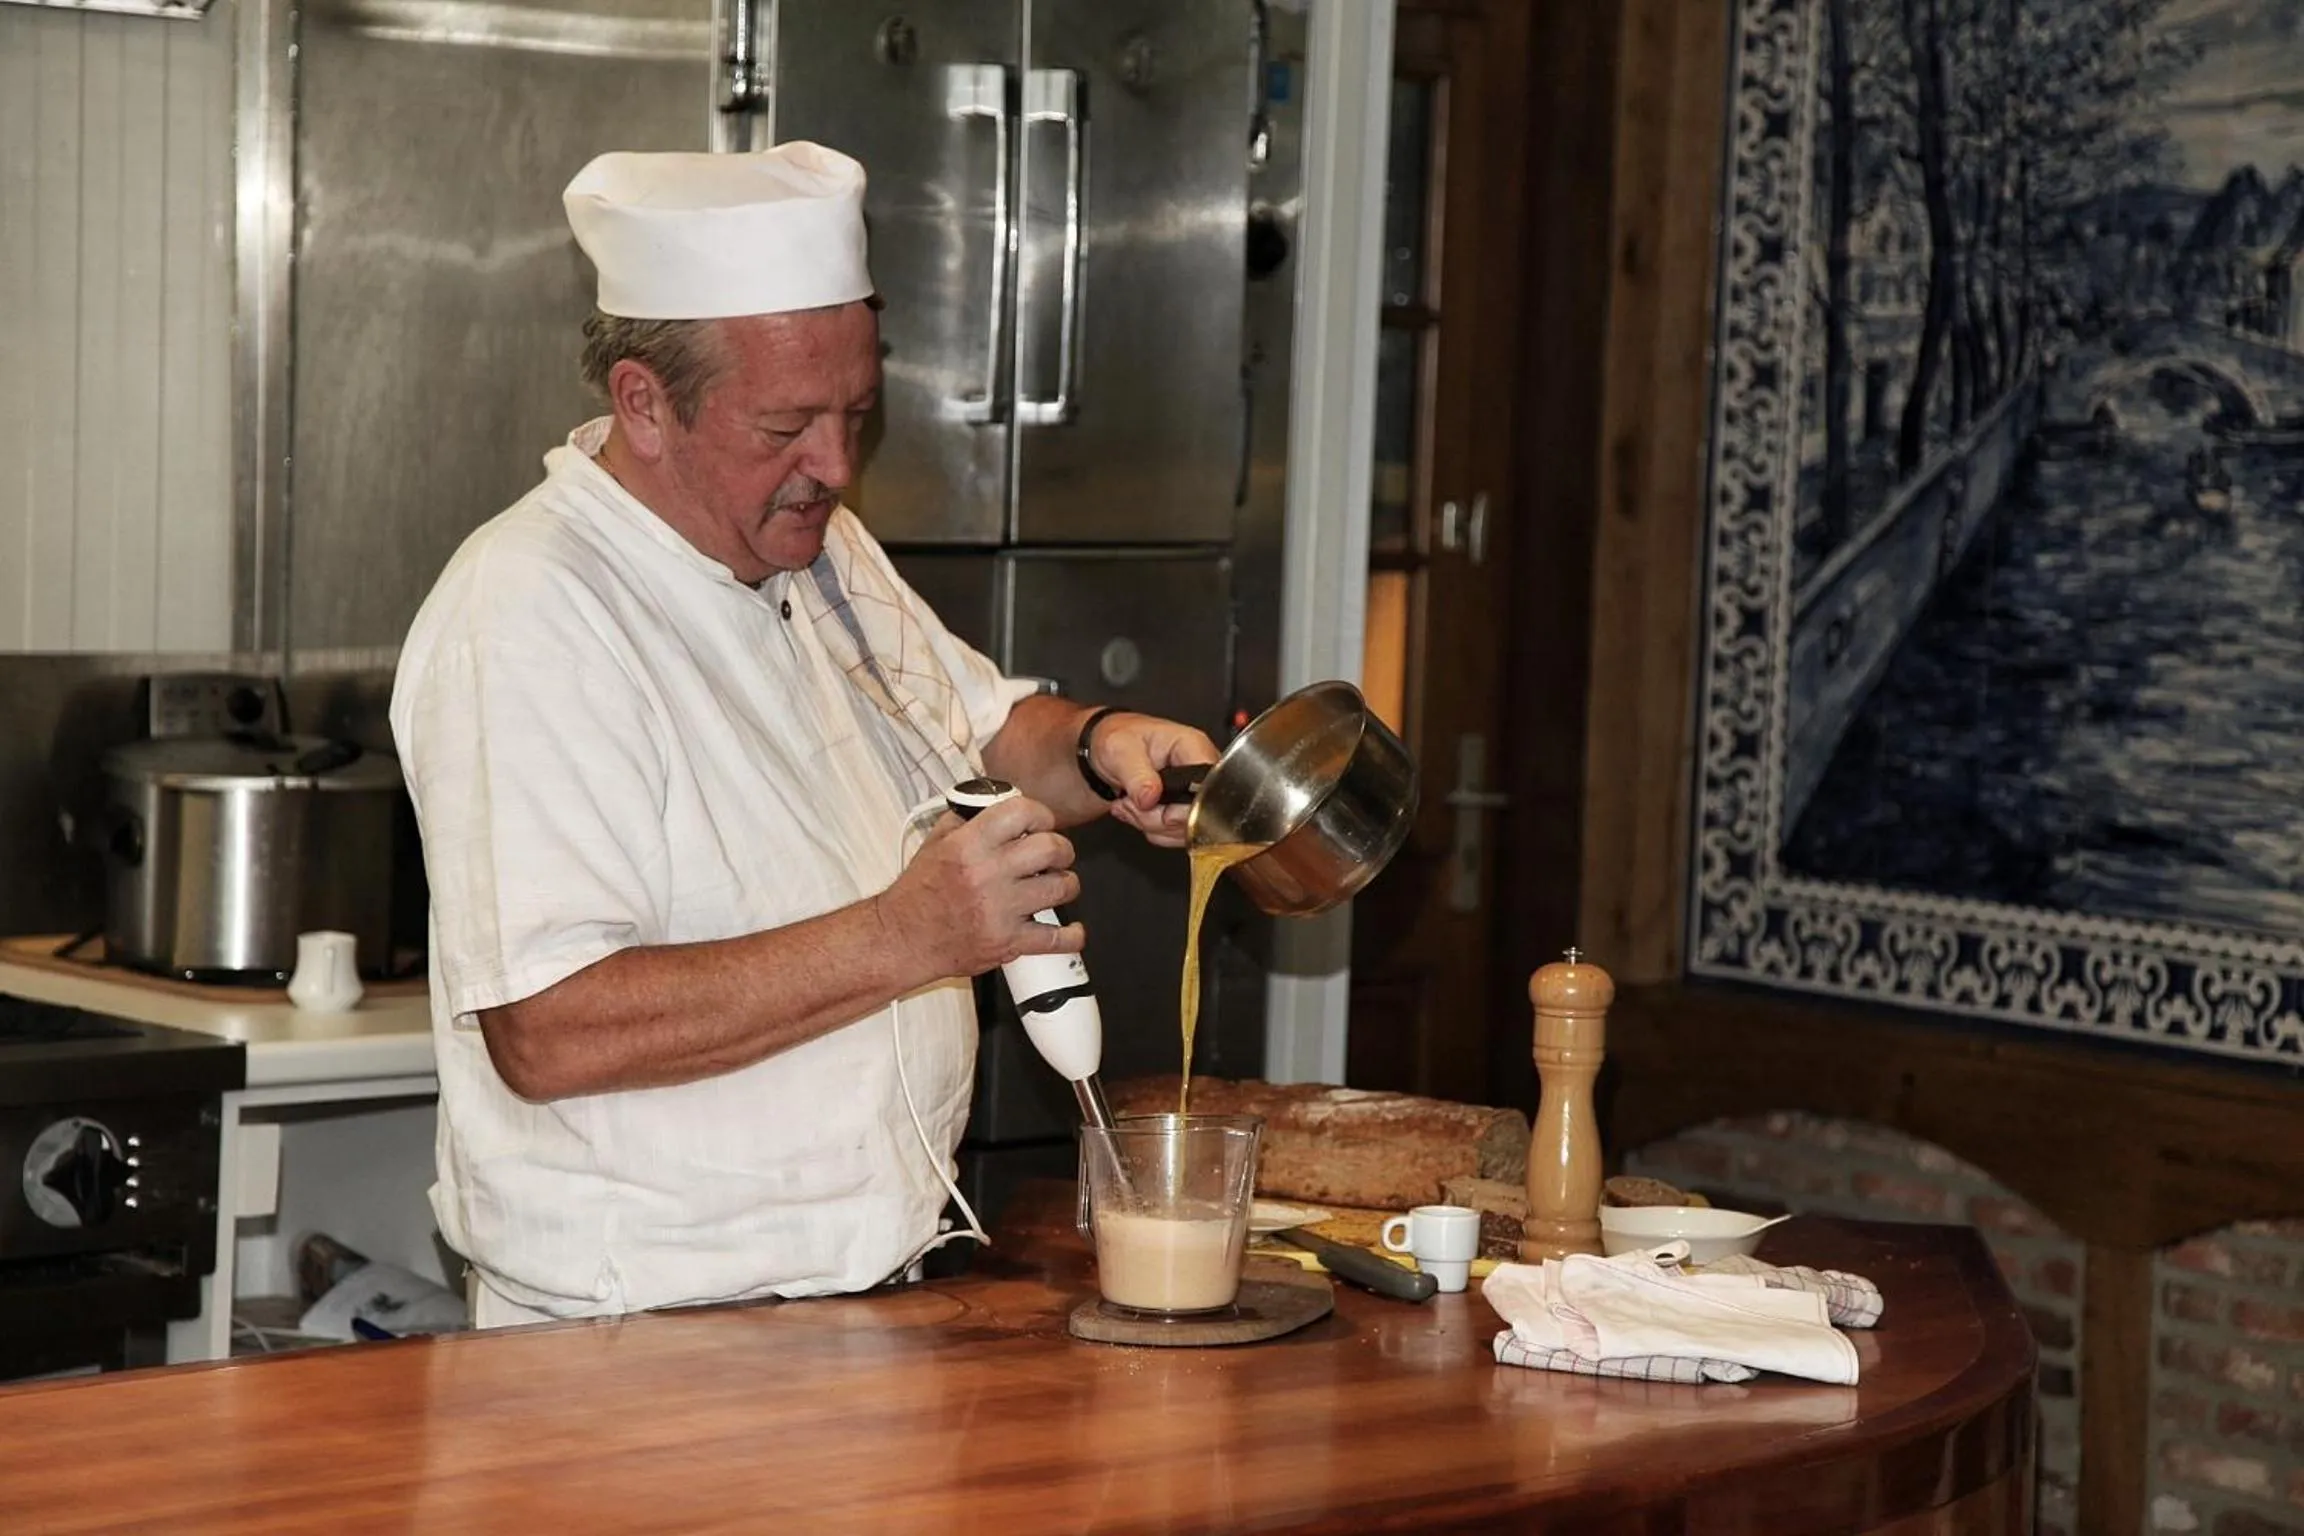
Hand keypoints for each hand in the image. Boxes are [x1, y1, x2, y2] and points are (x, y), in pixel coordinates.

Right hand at [876, 795, 1082, 980]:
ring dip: (1066, 884)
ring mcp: (1001, 909)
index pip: (1023, 812)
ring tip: (1058, 886)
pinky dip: (1071, 936)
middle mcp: (988, 874)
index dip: (1041, 814)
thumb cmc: (917, 894)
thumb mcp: (934, 844)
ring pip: (1061, 888)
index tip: (1042, 823)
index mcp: (970, 845)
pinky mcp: (1008, 942)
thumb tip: (993, 803)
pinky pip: (1056, 939)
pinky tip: (1071, 931)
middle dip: (1061, 850)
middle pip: (1051, 848)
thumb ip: (965, 820)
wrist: (903, 939)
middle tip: (1056, 855)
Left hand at [1087, 712, 1221, 849]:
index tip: (1161, 811)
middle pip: (1198, 815)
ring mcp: (1195, 793)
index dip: (1185, 807)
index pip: (1208, 788)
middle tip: (1133, 803)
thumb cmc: (1119, 740)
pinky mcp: (1187, 810)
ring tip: (1131, 804)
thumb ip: (1136, 774)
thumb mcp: (1120, 750)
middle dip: (1159, 819)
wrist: (1108, 753)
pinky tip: (1139, 811)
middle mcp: (1201, 772)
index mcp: (1194, 747)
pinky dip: (1154, 830)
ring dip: (1152, 825)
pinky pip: (1177, 835)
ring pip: (1186, 829)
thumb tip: (1151, 796)